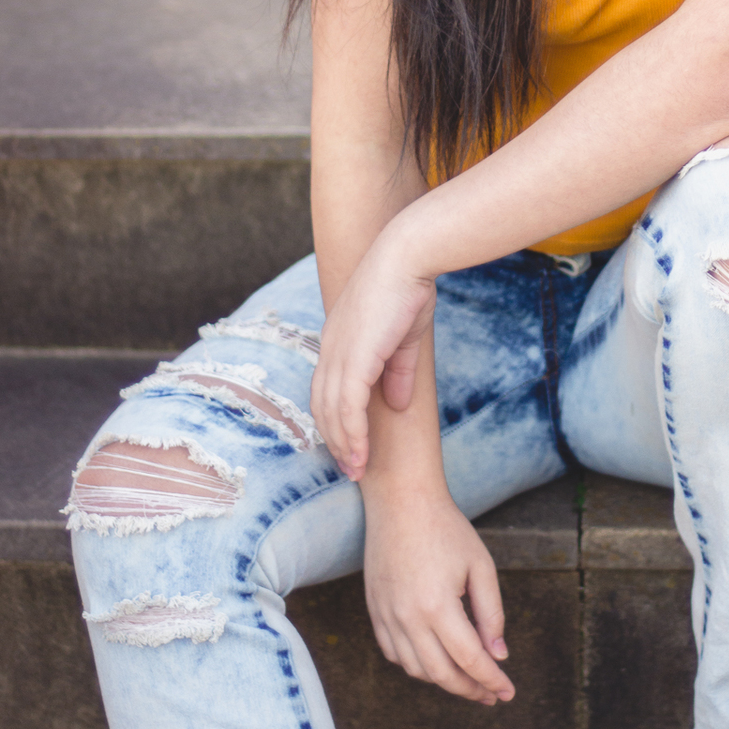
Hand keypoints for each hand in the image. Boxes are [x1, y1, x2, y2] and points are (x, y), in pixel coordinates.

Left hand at [311, 230, 434, 478]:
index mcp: (337, 340)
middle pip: (321, 405)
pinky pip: (348, 406)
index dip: (334, 420)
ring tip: (357, 470)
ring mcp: (339, 352)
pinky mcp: (354, 357)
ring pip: (332, 412)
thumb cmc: (408, 288)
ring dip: (344, 445)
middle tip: (350, 470)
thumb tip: (398, 405)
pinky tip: (362, 452)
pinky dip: (353, 433)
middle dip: (334, 440)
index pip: (325, 389)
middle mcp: (330, 348)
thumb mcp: (404, 339)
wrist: (407, 257)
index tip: (348, 445)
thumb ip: (398, 372)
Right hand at [363, 482, 514, 705]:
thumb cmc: (446, 528)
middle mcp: (408, 617)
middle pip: (442, 674)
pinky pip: (393, 653)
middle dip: (470, 689)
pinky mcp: (374, 610)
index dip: (491, 680)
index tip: (507, 692)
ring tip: (467, 679)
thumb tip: (498, 655)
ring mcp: (386, 615)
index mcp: (438, 606)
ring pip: (415, 669)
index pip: (470, 660)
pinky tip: (435, 660)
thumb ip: (492, 614)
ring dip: (443, 681)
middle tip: (490, 693)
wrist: (401, 500)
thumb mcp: (481, 566)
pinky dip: (415, 665)